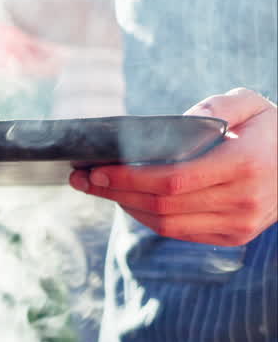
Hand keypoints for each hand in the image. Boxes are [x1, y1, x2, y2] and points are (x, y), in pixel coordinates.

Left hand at [69, 87, 276, 245]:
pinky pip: (177, 232)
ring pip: (165, 223)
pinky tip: (128, 200)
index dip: (127, 179)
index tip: (95, 169)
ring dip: (125, 207)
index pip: (172, 180)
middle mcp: (243, 201)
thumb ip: (219, 106)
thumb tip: (179, 122)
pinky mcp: (233, 236)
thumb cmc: (272, 130)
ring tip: (98, 188)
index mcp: (245, 165)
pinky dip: (147, 217)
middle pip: (161, 205)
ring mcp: (239, 225)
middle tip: (82, 178)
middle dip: (114, 192)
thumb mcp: (253, 104)